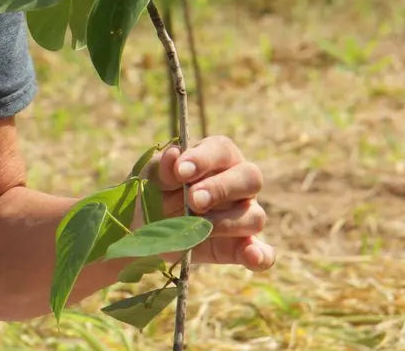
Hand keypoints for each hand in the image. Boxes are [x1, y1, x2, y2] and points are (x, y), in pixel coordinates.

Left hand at [143, 135, 273, 271]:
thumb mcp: (150, 177)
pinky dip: (259, 255)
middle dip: (221, 189)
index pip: (222, 149)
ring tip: (197, 227)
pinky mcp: (239, 248)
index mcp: (216, 157)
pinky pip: (263, 253)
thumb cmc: (152, 191)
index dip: (204, 159)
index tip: (181, 171)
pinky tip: (250, 256)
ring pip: (254, 215)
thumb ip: (163, 168)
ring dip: (226, 223)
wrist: (142, 229)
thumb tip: (174, 155)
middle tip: (193, 200)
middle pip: (250, 178)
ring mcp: (243, 215)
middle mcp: (236, 183)